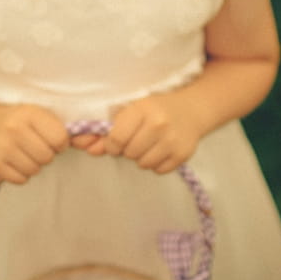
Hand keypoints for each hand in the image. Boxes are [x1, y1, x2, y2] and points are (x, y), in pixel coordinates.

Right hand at [0, 103, 68, 183]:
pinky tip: (15, 161)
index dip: (60, 143)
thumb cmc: (17, 121)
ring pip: (34, 170)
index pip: (60, 139)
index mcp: (30, 114)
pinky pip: (21, 179)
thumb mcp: (37, 115)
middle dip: (46, 155)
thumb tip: (88, 143)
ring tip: (25, 153)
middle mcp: (15, 129)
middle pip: (47, 157)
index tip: (53, 141)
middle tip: (36, 147)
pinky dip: (21, 174)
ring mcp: (3, 147)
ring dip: (34, 165)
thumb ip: (60, 128)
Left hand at [74, 92, 200, 172]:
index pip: (116, 138)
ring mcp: (172, 141)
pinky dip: (157, 163)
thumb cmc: (155, 109)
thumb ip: (107, 131)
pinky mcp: (183, 155)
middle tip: (137, 139)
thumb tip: (88, 150)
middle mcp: (158, 124)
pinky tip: (161, 149)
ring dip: (142, 158)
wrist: (192, 109)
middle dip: (129, 150)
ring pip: (143, 164)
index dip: (112, 144)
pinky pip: (159, 170)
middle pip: (129, 153)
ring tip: (149, 144)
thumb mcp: (132, 111)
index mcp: (142, 109)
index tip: (116, 141)